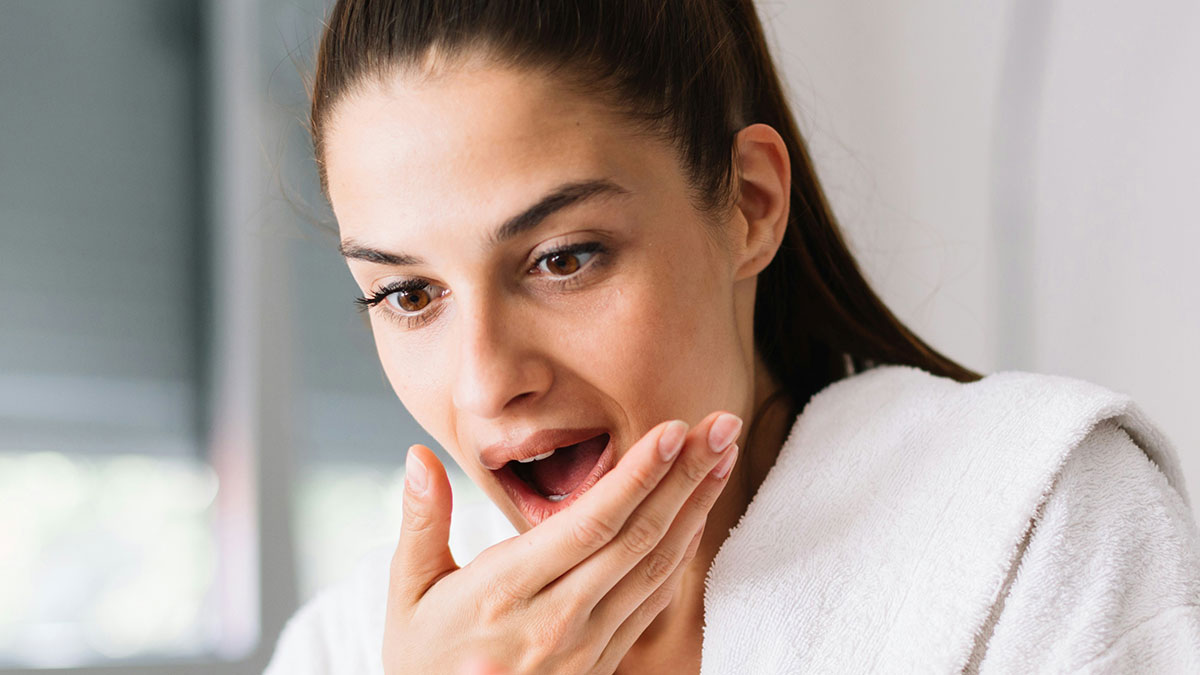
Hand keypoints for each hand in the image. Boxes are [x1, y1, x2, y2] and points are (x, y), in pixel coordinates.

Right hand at [382, 411, 742, 673]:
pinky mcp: (604, 662)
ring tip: (724, 456)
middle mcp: (556, 620)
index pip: (588, 524)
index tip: (674, 429)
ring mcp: (587, 646)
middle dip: (686, 476)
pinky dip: (682, 554)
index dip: (637, 476)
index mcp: (505, 593)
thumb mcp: (408, 595)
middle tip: (723, 424)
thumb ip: (422, 523)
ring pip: (656, 568)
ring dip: (696, 508)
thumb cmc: (424, 664)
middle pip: (637, 538)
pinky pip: (653, 602)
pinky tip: (697, 515)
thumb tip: (417, 456)